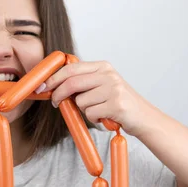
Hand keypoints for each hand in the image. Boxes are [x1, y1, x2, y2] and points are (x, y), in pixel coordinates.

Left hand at [40, 60, 156, 136]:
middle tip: (55, 103)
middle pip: (72, 82)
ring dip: (85, 111)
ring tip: (99, 111)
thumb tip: (53, 85)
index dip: (53, 78)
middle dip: (58, 94)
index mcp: (103, 67)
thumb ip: (83, 82)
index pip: (71, 69)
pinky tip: (106, 117)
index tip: (42, 87)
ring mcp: (113, 89)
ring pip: (80, 101)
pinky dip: (94, 119)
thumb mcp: (102, 86)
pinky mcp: (116, 104)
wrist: (145, 118)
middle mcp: (108, 75)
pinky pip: (90, 113)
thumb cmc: (119, 104)